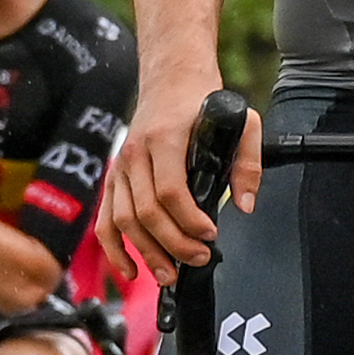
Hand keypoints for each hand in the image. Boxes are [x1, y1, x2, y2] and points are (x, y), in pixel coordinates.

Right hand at [104, 75, 239, 275]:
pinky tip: (130, 270)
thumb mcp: (242, 122)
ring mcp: (120, 168)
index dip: (189, 220)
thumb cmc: (203, 103)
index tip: (210, 235)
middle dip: (173, 243)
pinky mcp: (113, 179)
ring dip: (147, 252)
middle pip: (146, 212)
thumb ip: (248, 163)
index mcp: (165, 139)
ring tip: (171, 274)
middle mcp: (135, 154)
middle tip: (199, 258)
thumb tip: (244, 204)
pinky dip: (114, 249)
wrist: (171, 80)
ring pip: (124, 221)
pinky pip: (106, 220)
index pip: (170, 191)